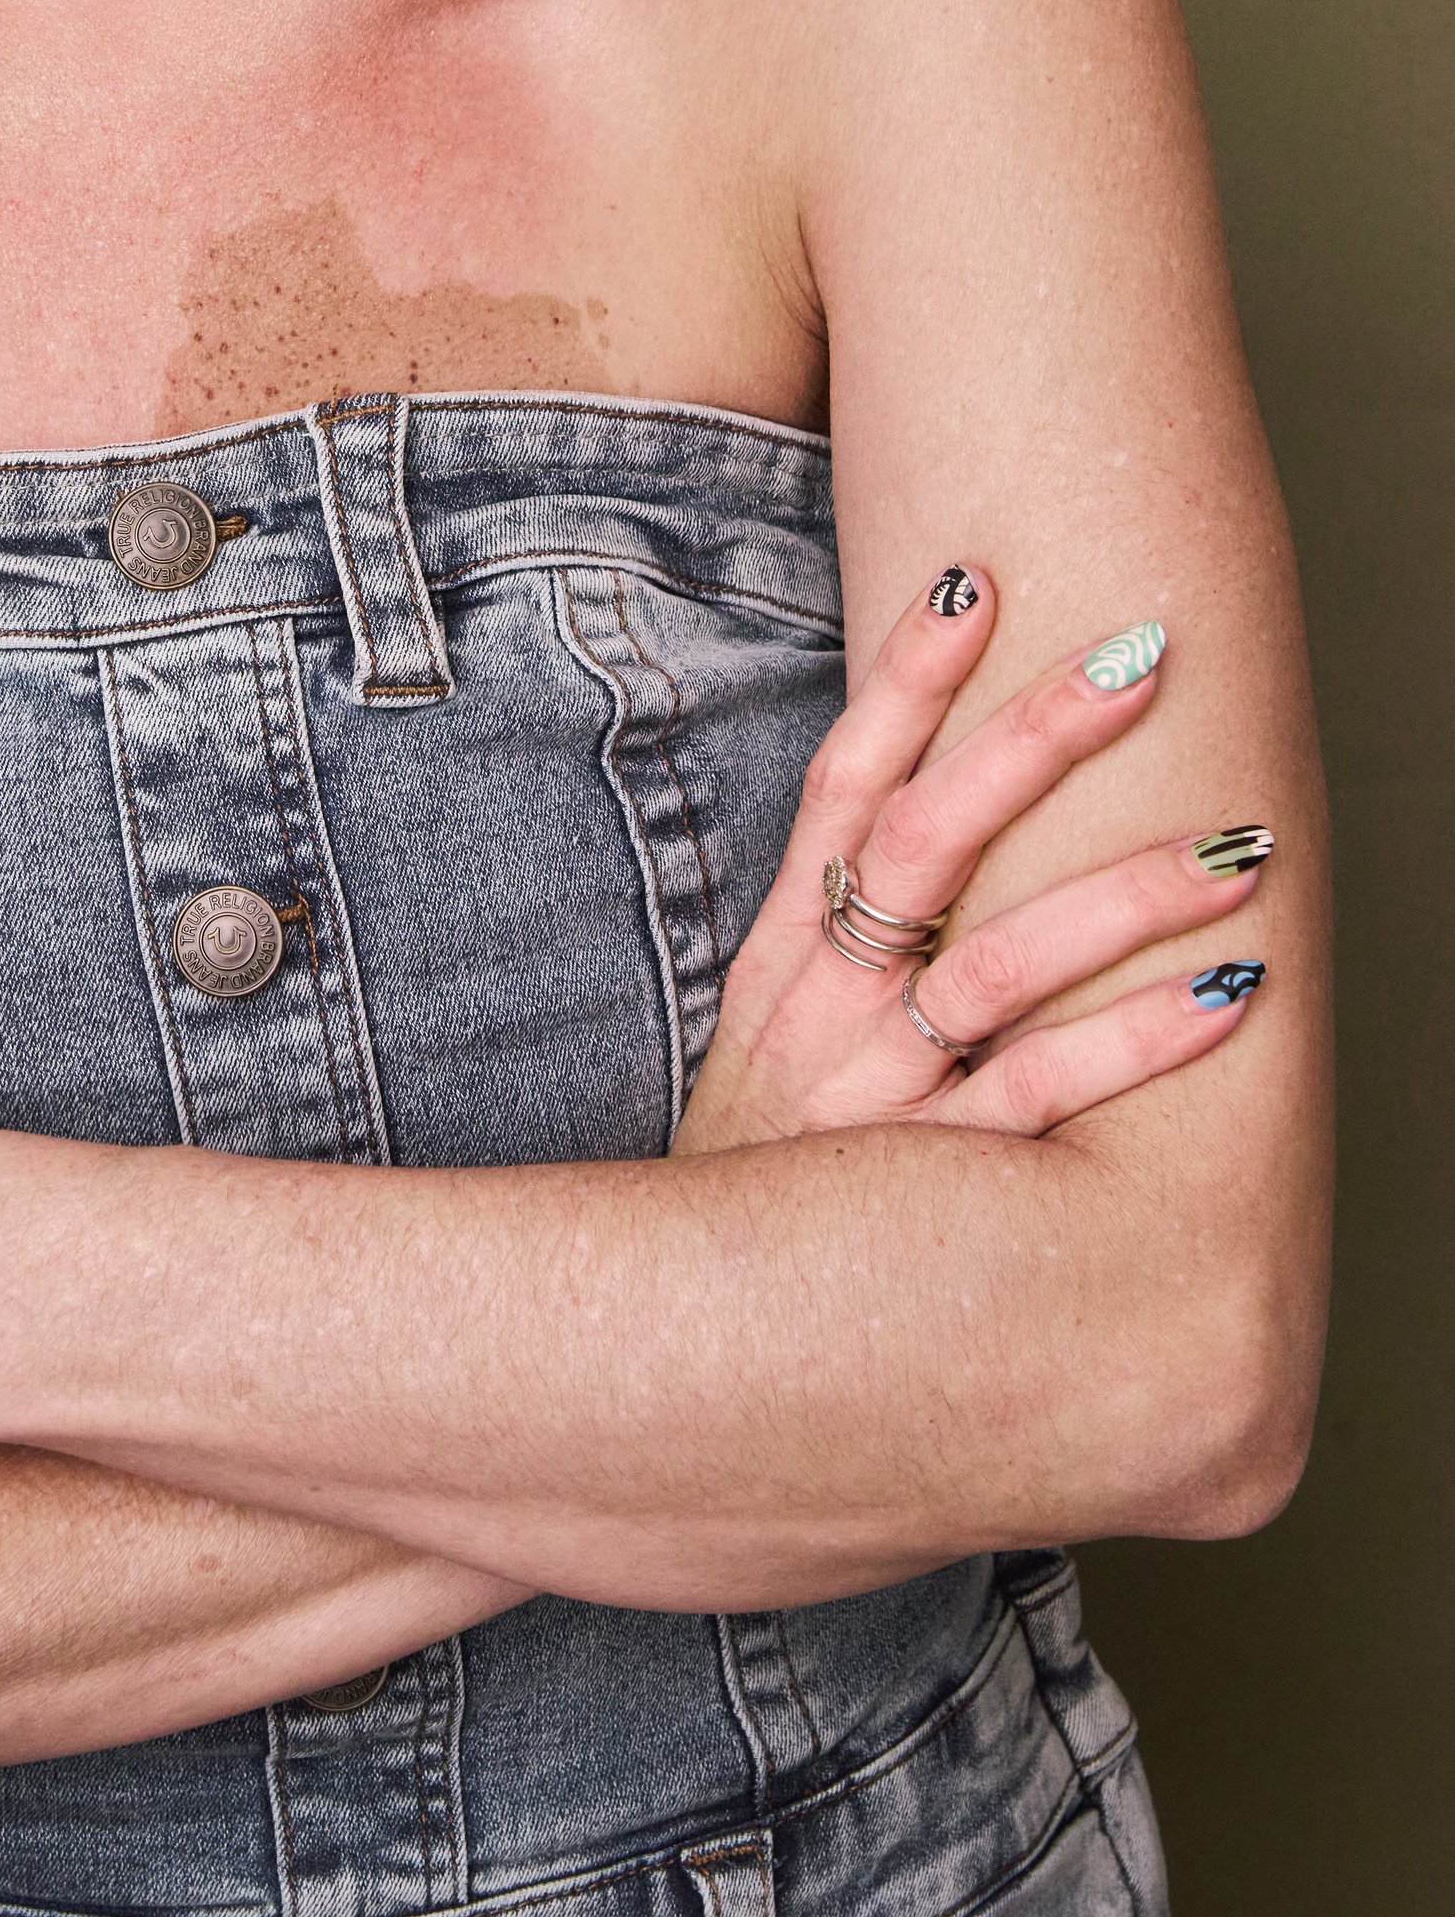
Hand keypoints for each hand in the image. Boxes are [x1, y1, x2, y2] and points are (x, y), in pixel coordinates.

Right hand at [674, 571, 1272, 1156]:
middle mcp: (823, 1007)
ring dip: (1125, 896)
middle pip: (927, 842)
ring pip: (1001, 966)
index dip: (905, 681)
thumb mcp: (761, 1033)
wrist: (681, 1336)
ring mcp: (874, 1094)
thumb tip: (933, 805)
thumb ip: (833, 929)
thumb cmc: (758, 1167)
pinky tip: (1224, 1002)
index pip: (841, 786)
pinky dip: (1133, 1047)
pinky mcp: (930, 1187)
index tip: (977, 580)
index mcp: (781, 956)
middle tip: (1140, 661)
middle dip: (1034, 741)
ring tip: (1235, 846)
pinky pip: (1043, 1102)